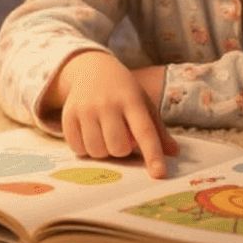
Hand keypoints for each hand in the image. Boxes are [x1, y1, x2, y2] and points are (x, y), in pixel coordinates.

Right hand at [49, 52, 178, 177]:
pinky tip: (90, 133)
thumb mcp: (143, 103)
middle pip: (118, 147)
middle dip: (122, 150)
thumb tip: (174, 152)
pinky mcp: (68, 115)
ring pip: (97, 151)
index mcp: (131, 100)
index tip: (159, 174)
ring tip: (105, 135)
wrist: (91, 69)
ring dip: (104, 151)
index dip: (152, 154)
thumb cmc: (123, 91)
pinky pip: (78, 148)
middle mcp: (107, 103)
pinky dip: (85, 148)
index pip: (144, 131)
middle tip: (121, 138)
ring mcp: (85, 108)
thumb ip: (157, 129)